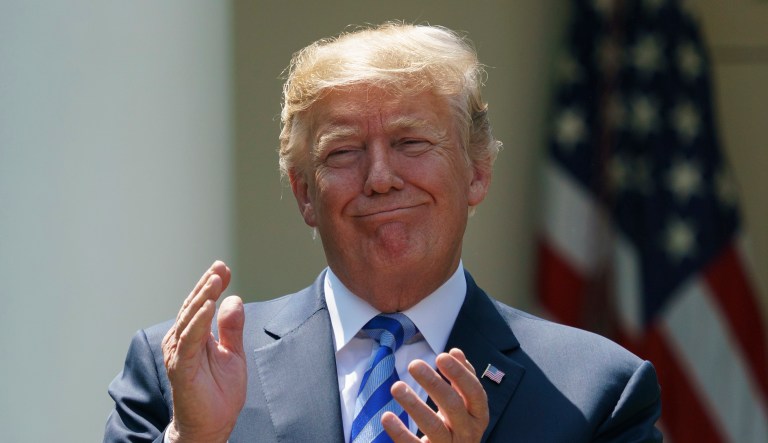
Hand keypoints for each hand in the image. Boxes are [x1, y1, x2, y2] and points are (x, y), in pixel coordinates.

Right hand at [161, 261, 246, 442]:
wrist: (211, 424)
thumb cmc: (218, 391)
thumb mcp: (233, 353)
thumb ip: (232, 328)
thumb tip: (234, 299)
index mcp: (194, 335)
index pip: (201, 304)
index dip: (211, 285)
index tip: (224, 268)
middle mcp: (182, 340)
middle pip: (193, 306)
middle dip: (207, 285)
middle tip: (219, 267)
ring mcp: (179, 353)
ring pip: (190, 318)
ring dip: (202, 298)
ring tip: (214, 280)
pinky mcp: (180, 367)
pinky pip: (189, 340)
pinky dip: (198, 322)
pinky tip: (208, 306)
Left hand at [383, 348, 488, 442]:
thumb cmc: (458, 428)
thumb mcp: (465, 406)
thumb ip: (461, 380)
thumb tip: (455, 351)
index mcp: (478, 416)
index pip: (474, 392)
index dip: (460, 374)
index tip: (441, 356)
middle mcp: (467, 433)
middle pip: (453, 406)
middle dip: (434, 383)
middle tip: (414, 364)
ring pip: (434, 426)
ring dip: (414, 405)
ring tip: (396, 386)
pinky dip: (400, 432)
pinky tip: (387, 417)